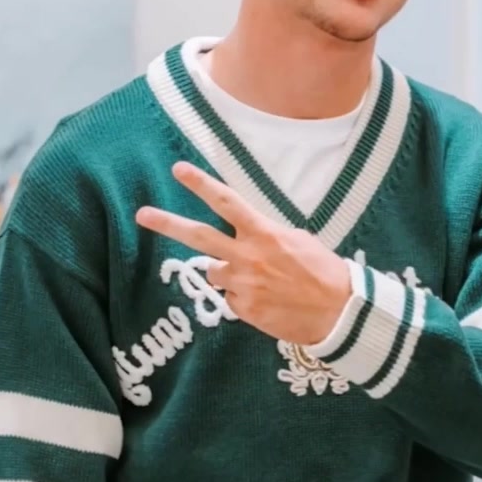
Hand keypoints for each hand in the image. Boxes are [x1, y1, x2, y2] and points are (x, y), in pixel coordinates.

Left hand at [135, 163, 352, 347]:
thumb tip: (248, 235)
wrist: (339, 312)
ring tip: (259, 279)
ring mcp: (242, 284)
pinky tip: (267, 300)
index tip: (179, 169)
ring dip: (227, 272)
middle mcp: (247, 256)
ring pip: (215, 271)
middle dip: (168, 224)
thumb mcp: (298, 240)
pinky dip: (243, 297)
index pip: (227, 202)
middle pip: (199, 236)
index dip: (201, 184)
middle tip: (142, 214)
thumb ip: (267, 235)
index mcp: (264, 233)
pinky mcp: (242, 309)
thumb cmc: (323, 272)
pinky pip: (231, 298)